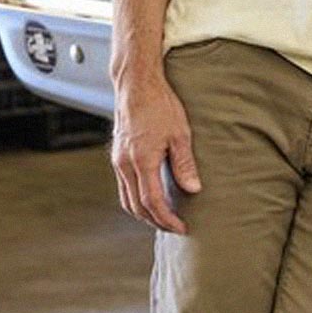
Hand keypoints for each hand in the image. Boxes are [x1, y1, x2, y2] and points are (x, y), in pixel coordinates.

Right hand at [111, 75, 200, 233]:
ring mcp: (118, 160)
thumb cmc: (160, 105)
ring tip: (162, 217)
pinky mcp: (117, 154)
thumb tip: (194, 189)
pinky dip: (135, 198)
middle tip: (174, 227)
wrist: (137, 85)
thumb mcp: (180, 133)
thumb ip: (184, 164)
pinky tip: (149, 195)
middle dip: (155, 221)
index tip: (181, 227)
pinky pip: (124, 185)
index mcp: (141, 162)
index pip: (152, 202)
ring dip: (143, 212)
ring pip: (126, 198)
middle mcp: (124, 165)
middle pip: (136, 206)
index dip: (166, 219)